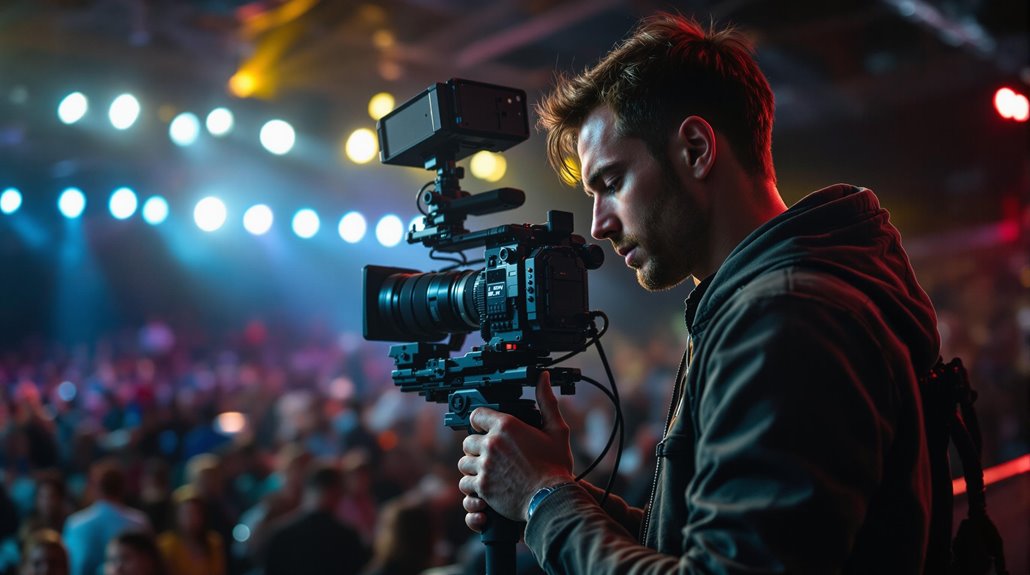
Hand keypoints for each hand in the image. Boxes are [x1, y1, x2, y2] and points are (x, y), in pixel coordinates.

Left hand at [458, 371, 575, 529]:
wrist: (552, 498)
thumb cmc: (556, 466)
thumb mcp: (557, 430)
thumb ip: (547, 402)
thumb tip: (544, 378)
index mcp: (506, 426)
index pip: (477, 415)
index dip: (480, 421)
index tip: (484, 428)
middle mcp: (491, 443)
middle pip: (468, 441)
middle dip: (477, 448)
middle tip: (490, 455)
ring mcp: (485, 466)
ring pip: (464, 463)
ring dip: (473, 467)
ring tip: (487, 471)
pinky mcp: (482, 486)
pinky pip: (465, 483)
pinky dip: (472, 486)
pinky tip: (484, 487)